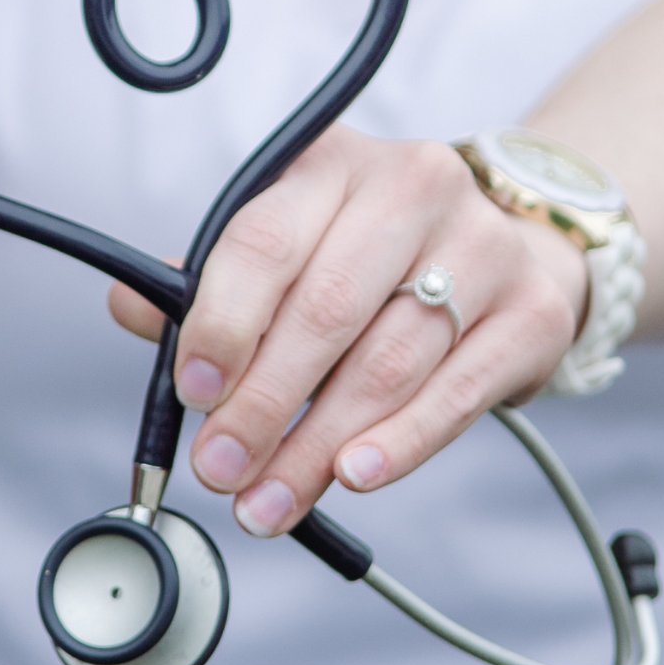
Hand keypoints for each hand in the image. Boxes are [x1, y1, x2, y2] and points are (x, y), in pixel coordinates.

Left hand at [109, 126, 589, 536]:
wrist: (515, 247)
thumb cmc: (375, 258)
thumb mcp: (294, 243)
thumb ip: (213, 281)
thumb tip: (131, 309)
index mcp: (333, 164)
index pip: (264, 241)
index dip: (222, 324)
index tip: (192, 393)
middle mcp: (414, 187)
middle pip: (326, 310)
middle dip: (263, 405)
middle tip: (222, 468)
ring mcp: (483, 246)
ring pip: (386, 361)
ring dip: (318, 446)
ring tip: (268, 500)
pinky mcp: (532, 311)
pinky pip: (457, 391)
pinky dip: (402, 442)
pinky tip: (354, 476)